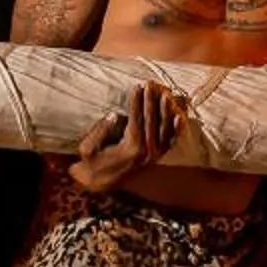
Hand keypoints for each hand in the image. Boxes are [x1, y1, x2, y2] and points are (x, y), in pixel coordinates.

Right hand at [71, 82, 185, 192]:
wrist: (99, 182)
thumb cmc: (91, 163)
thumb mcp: (87, 148)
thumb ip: (99, 132)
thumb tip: (114, 115)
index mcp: (130, 148)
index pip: (136, 119)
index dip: (137, 102)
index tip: (137, 86)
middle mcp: (146, 152)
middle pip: (152, 121)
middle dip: (151, 101)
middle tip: (150, 84)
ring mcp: (154, 156)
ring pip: (164, 130)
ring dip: (166, 110)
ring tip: (166, 94)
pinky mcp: (157, 158)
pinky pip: (170, 142)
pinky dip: (176, 129)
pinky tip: (179, 116)